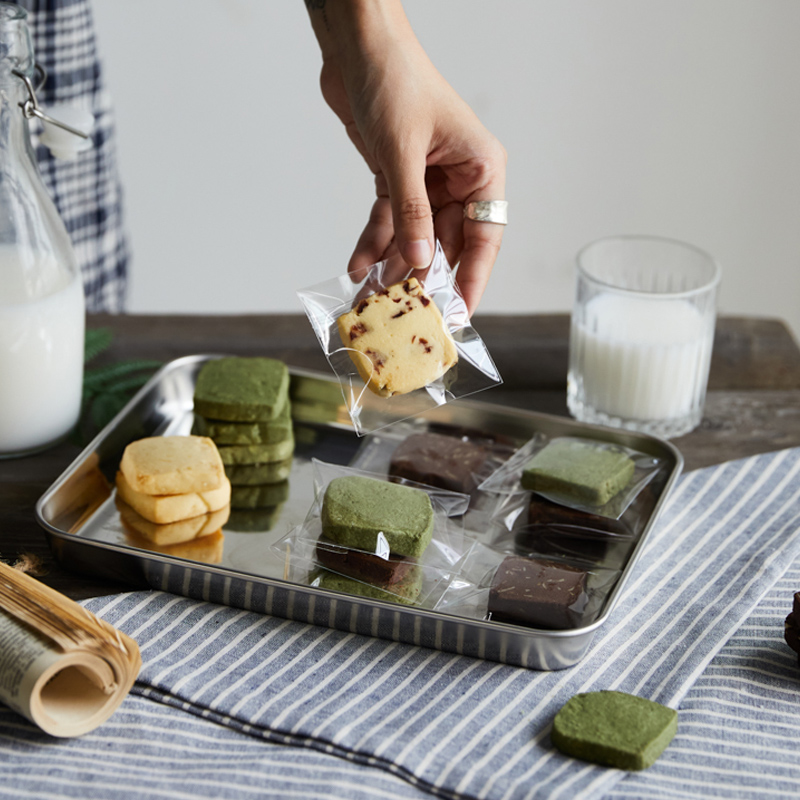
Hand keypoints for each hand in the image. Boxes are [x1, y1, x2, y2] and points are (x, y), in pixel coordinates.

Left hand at [308, 1, 506, 315]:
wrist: (357, 46)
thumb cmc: (394, 80)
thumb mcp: (403, 152)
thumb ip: (411, 211)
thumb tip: (417, 261)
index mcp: (481, 168)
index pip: (485, 237)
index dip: (472, 278)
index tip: (458, 313)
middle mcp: (459, 179)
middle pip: (446, 243)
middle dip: (420, 277)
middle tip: (403, 312)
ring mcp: (427, 181)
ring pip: (413, 237)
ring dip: (391, 266)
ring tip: (371, 297)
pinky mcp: (397, 178)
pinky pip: (389, 221)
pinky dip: (373, 241)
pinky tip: (358, 265)